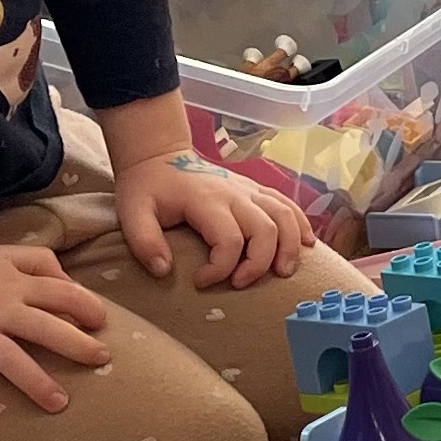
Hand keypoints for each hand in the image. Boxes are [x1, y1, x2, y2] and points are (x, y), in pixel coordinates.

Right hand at [0, 233, 111, 429]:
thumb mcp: (3, 253)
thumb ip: (39, 262)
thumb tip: (71, 283)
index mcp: (14, 284)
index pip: (62, 292)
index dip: (87, 305)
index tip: (102, 324)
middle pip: (45, 327)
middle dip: (77, 345)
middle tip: (102, 362)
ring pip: (9, 358)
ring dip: (35, 382)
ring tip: (59, 404)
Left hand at [113, 147, 312, 291]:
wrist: (159, 156)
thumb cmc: (146, 188)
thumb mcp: (132, 213)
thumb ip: (145, 242)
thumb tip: (165, 272)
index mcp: (206, 200)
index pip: (229, 240)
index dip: (220, 269)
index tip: (200, 282)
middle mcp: (234, 193)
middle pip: (265, 229)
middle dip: (260, 263)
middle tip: (242, 284)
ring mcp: (248, 190)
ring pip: (284, 215)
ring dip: (290, 246)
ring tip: (284, 272)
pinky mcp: (255, 189)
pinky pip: (287, 204)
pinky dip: (301, 224)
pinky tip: (308, 244)